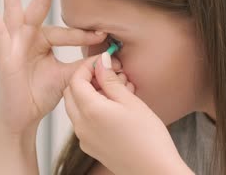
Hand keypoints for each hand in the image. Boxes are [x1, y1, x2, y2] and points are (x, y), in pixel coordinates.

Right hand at [0, 0, 111, 134]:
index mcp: (45, 40)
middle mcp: (29, 36)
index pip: (67, 31)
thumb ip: (83, 66)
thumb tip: (106, 57)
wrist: (22, 116)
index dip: (84, 35)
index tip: (103, 36)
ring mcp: (15, 41)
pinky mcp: (3, 51)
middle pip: (38, 2)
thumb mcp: (66, 77)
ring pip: (14, 6)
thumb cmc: (40, 95)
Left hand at [63, 52, 192, 174]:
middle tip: (108, 75)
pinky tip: (114, 109)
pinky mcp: (90, 147)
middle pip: (71, 93)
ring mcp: (84, 138)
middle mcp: (81, 126)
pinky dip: (92, 110)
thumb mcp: (130, 101)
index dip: (87, 67)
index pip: (76, 79)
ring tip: (116, 91)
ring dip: (89, 94)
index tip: (102, 61)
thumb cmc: (148, 138)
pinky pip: (83, 122)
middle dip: (86, 79)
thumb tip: (100, 62)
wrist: (155, 171)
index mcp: (90, 111)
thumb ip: (110, 80)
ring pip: (76, 107)